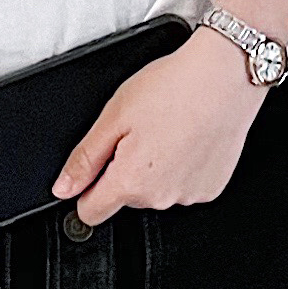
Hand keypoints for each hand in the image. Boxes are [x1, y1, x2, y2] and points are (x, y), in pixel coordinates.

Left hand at [53, 29, 264, 225]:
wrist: (224, 77)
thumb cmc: (172, 88)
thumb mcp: (114, 114)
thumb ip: (85, 157)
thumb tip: (63, 188)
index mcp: (131, 182)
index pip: (91, 211)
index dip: (85, 189)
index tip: (93, 169)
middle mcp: (160, 198)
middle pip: (126, 196)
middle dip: (125, 168)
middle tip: (139, 129)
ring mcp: (189, 196)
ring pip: (156, 190)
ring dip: (155, 167)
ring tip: (167, 127)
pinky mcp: (211, 187)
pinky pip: (185, 184)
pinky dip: (182, 166)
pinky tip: (188, 136)